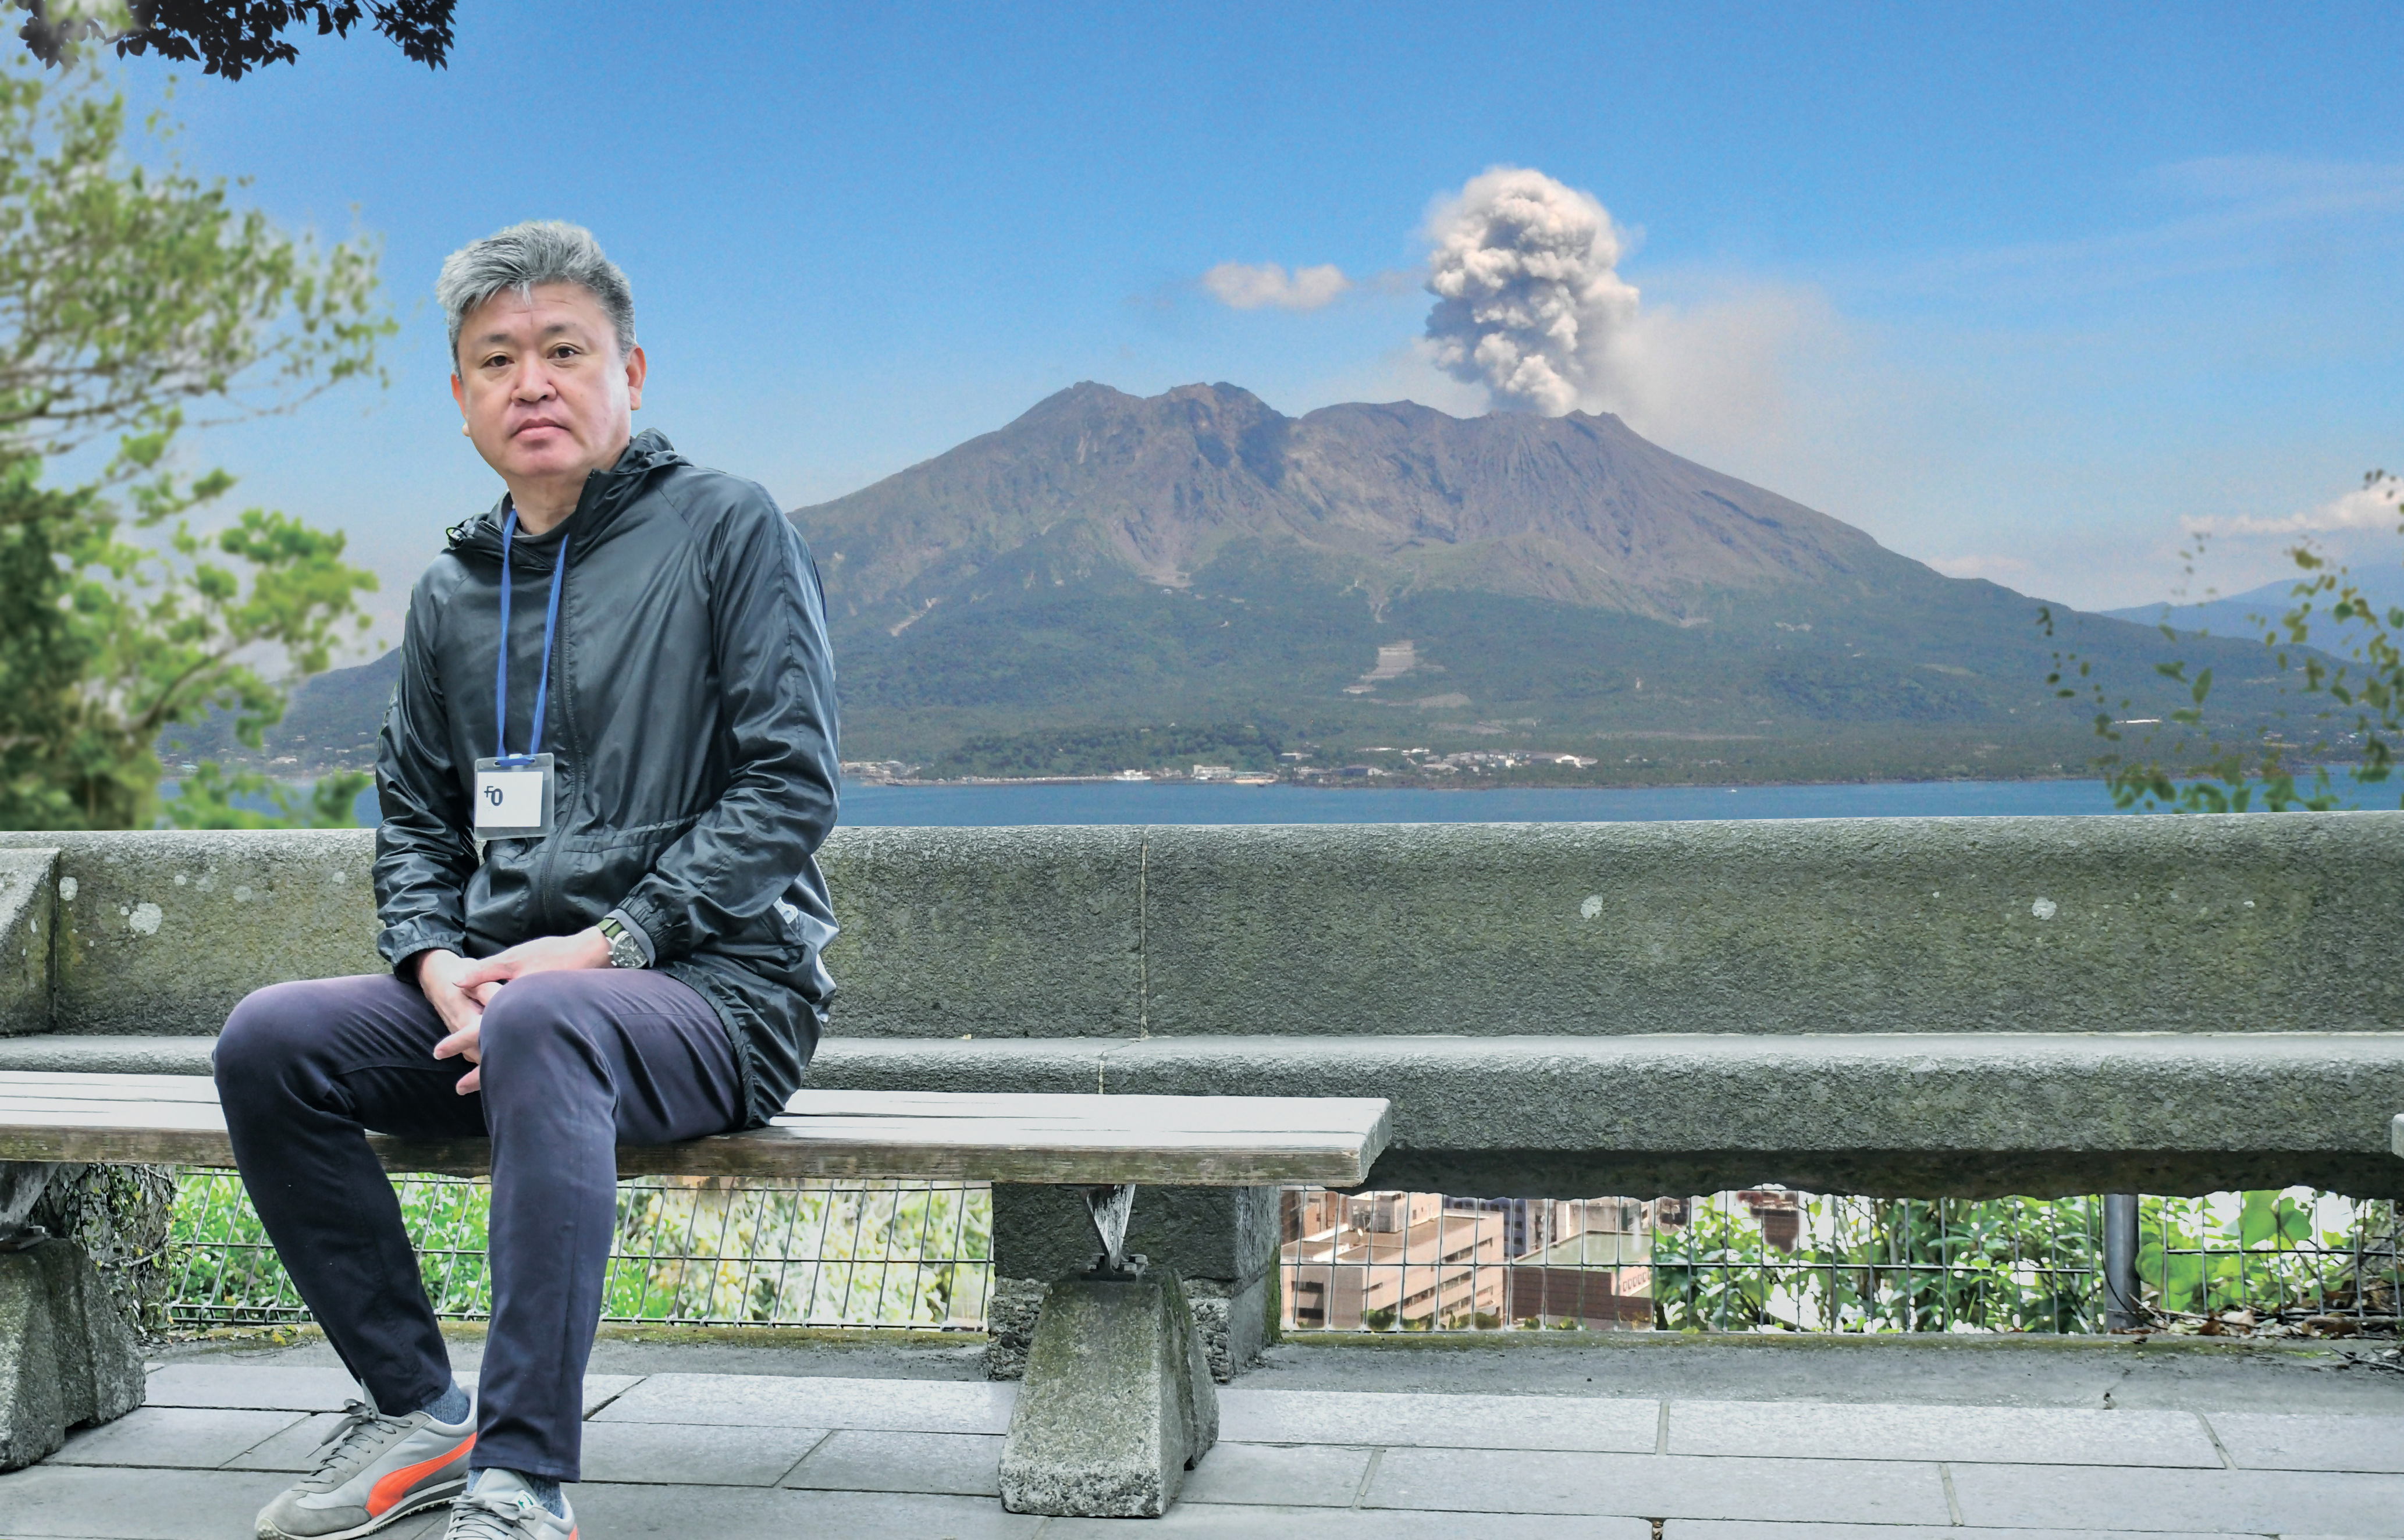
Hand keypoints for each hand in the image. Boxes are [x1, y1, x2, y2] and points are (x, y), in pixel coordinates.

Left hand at [424, 930, 608, 1094]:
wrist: (598, 957)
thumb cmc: (555, 955)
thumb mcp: (515, 958)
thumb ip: (484, 971)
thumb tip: (455, 982)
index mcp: (514, 1008)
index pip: (477, 1030)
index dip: (457, 1042)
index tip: (438, 1053)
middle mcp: (529, 1025)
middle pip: (498, 1054)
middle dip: (479, 1074)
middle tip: (458, 1088)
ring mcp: (544, 1030)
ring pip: (517, 1058)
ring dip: (500, 1072)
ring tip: (489, 1087)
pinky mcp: (558, 1029)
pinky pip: (533, 1050)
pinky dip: (521, 1060)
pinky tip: (517, 1064)